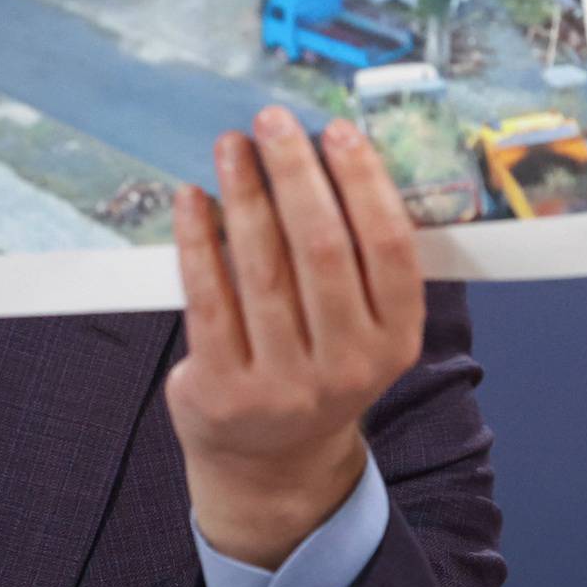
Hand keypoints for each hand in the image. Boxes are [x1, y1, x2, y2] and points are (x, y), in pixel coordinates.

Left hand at [167, 105, 425, 569]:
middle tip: (273, 122)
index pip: (389, 247)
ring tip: (230, 146)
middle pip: (322, 249)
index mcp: (394, 341)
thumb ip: (357, 263)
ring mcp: (284, 384)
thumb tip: (326, 153)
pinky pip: (208, 298)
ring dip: (244, 194)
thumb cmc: (315, 367)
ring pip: (262, 268)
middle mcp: (348, 366)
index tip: (335, 130)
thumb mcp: (360, 331)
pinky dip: (198, 241)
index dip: (363, 182)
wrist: (271, 463)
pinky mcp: (224, 390)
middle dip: (296, 174)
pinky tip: (192, 199)